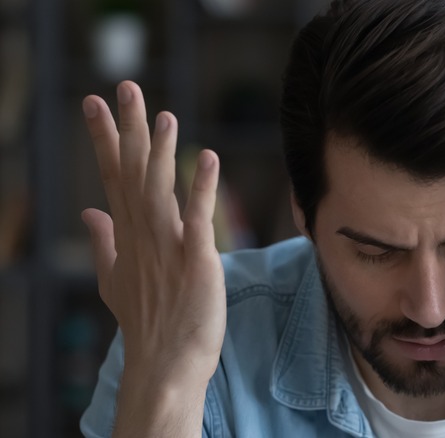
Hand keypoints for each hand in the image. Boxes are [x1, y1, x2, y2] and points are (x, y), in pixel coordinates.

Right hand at [81, 81, 225, 385]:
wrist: (165, 364)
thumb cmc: (146, 321)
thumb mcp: (114, 279)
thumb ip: (103, 242)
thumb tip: (87, 212)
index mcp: (127, 235)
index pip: (113, 177)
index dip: (105, 139)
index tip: (94, 104)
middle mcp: (143, 235)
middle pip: (133, 173)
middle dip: (128, 129)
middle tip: (124, 87)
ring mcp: (168, 247)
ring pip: (160, 190)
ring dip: (161, 152)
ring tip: (163, 115)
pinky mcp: (197, 261)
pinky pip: (198, 219)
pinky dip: (202, 188)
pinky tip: (208, 158)